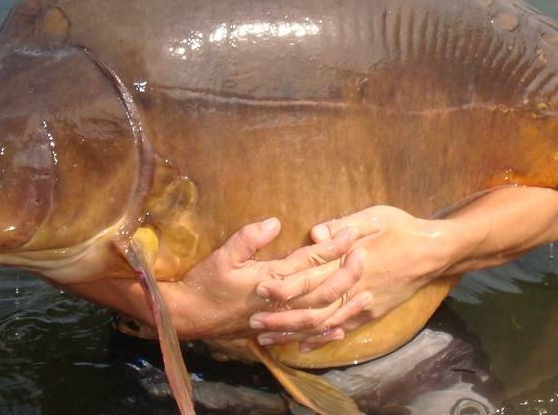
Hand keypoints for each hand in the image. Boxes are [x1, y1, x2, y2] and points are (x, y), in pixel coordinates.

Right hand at [164, 217, 370, 340]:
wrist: (190, 316)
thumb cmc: (205, 283)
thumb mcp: (222, 255)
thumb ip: (248, 238)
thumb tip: (275, 222)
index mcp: (270, 280)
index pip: (309, 262)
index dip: (332, 247)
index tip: (351, 233)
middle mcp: (279, 302)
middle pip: (322, 289)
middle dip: (347, 272)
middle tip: (366, 254)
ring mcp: (278, 319)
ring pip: (320, 315)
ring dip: (345, 303)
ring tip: (367, 291)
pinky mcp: (274, 330)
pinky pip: (307, 334)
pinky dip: (327, 330)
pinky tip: (342, 326)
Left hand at [251, 189, 557, 350]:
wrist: (436, 252)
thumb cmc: (403, 227)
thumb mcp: (374, 216)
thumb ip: (343, 226)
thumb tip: (315, 234)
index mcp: (353, 259)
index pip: (313, 273)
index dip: (287, 282)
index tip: (262, 287)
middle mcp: (357, 286)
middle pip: (313, 304)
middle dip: (283, 314)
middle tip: (255, 320)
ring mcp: (365, 303)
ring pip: (325, 323)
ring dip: (296, 331)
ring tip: (268, 337)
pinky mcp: (372, 312)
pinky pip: (343, 328)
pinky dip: (321, 338)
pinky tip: (302, 345)